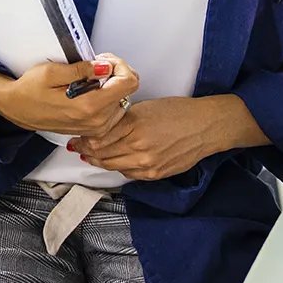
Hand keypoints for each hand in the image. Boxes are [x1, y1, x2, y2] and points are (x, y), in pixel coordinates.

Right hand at [0, 53, 138, 136]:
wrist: (17, 108)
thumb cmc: (30, 90)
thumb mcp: (52, 72)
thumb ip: (82, 69)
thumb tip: (105, 67)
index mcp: (89, 106)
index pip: (129, 83)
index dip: (120, 66)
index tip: (104, 60)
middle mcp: (96, 121)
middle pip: (128, 91)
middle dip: (115, 73)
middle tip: (94, 65)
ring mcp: (96, 128)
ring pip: (123, 100)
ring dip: (112, 85)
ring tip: (90, 78)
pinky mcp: (93, 130)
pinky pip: (114, 110)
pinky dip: (107, 97)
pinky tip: (90, 90)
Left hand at [68, 96, 221, 180]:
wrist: (205, 127)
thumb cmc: (179, 112)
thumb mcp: (146, 107)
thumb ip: (123, 119)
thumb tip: (104, 126)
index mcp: (134, 125)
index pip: (99, 137)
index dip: (85, 138)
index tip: (78, 135)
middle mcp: (139, 147)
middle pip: (101, 154)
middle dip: (86, 150)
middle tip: (77, 146)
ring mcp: (146, 163)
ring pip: (112, 166)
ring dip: (99, 161)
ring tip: (90, 155)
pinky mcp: (154, 174)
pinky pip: (128, 173)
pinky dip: (117, 167)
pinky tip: (113, 161)